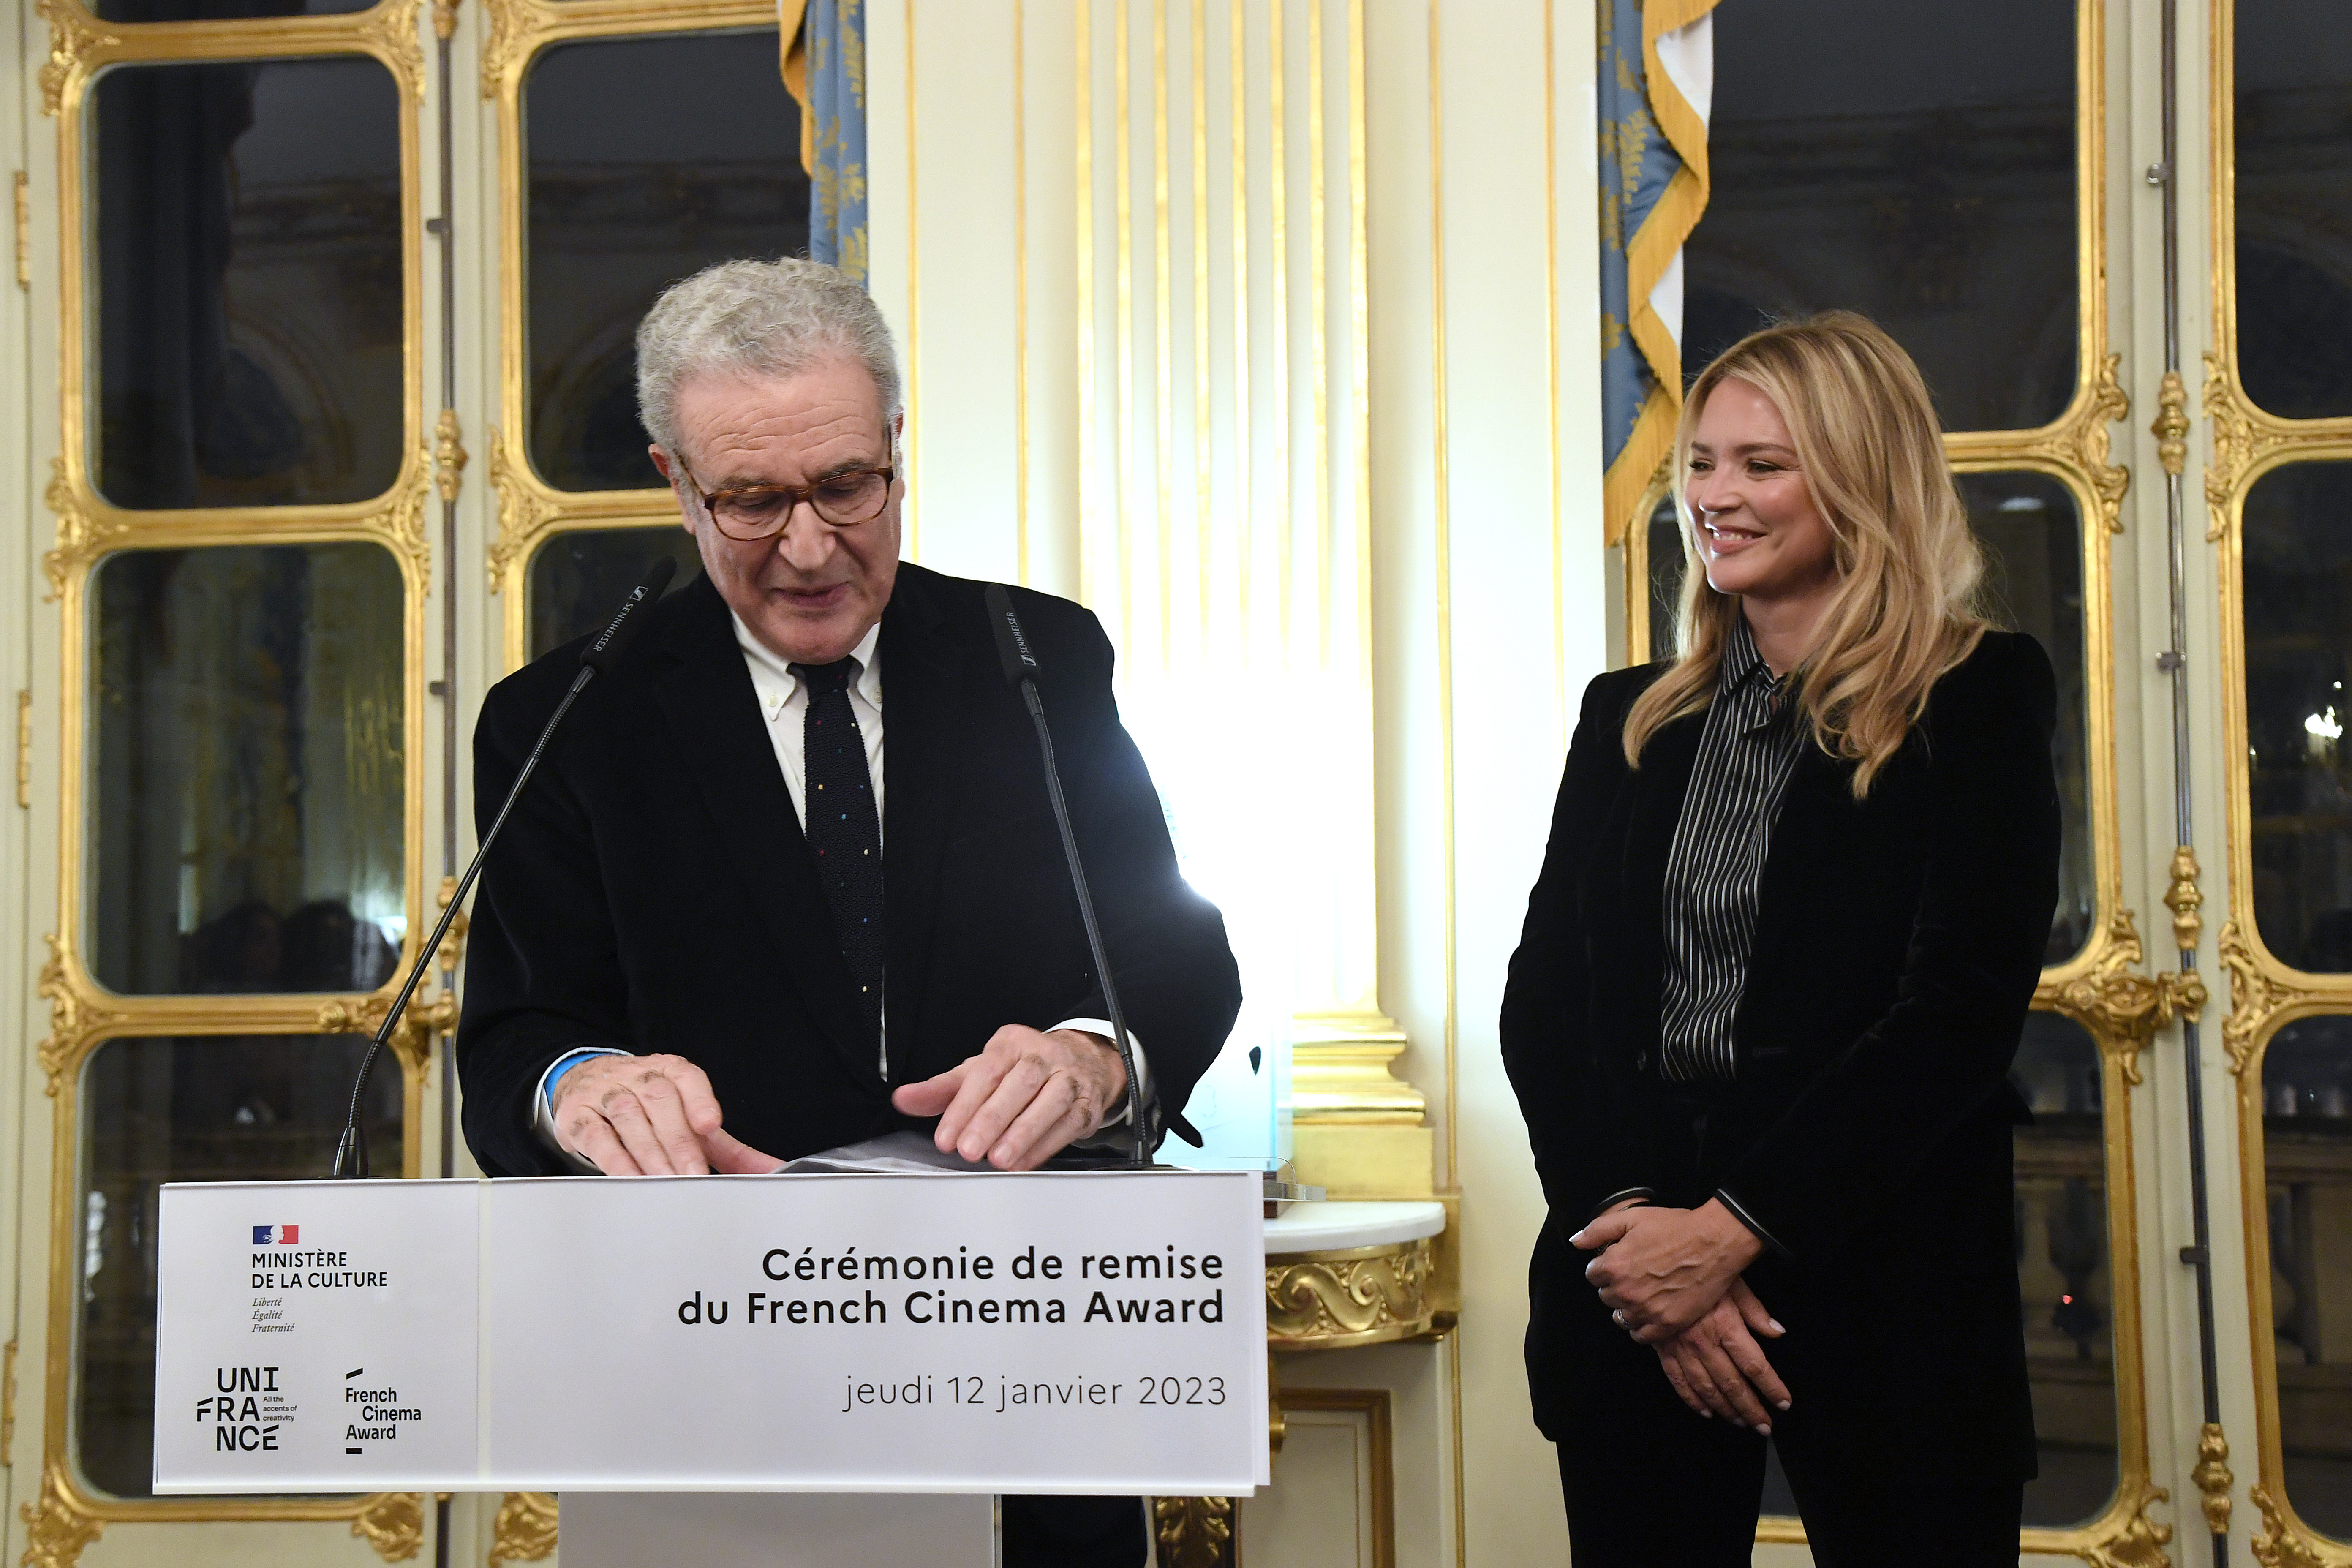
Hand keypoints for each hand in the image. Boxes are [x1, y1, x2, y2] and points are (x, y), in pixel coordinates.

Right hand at [550, 1053, 739, 1175]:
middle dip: (679, 1141)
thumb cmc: (648, 1110)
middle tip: (693, 1176)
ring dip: (649, 1154)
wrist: (584, 1085)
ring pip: (628, 1116)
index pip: (686, 1076)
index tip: (711, 1125)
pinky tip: (630, 1178)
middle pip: (660, 1100)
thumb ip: (729, 1149)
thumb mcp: (689, 1122)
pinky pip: (596, 1135)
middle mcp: (637, 1075)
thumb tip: (771, 1170)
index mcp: (669, 1070)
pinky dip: (614, 1159)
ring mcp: (604, 1092)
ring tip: (666, 1183)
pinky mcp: (577, 1115)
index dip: (700, 1099)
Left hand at [891, 1026, 1127, 1170]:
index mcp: (1011, 1043)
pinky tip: (1023, 1162)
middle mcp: (1043, 1055)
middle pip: (1020, 1084)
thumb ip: (942, 1089)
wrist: (1083, 1064)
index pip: (985, 1072)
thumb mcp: (979, 1073)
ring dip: (1023, 1133)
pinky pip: (1068, 1124)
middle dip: (992, 1119)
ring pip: (1049, 1102)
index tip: (945, 1138)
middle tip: (969, 1150)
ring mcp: (1069, 1078)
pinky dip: (1045, 1146)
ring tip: (998, 1160)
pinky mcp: (1087, 1104)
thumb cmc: (1021, 1071)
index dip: (963, 1106)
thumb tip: (903, 1099)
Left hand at [1570, 1198, 1763, 1342]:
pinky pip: (1641, 1335)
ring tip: (1644, 1293)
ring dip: (1628, 1306)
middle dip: (1616, 1286)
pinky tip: (1650, 1312)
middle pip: (1606, 1297)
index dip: (1605, 1266)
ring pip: (1621, 1317)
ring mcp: (1647, 1311)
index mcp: (1614, 1266)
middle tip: (1636, 1274)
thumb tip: (1575, 1241)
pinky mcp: (1667, 1324)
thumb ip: (1597, 1230)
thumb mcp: (1631, 1218)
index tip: (1621, 1260)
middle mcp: (1626, 1292)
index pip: (1593, 1275)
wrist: (1715, 1243)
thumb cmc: (1674, 1227)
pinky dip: (1641, 1326)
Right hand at [1652, 1279, 1789, 1434]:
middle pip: (1732, 1384)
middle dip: (1751, 1408)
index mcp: (1725, 1325)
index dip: (1772, 1387)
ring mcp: (1681, 1348)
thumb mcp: (1733, 1282)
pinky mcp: (1663, 1349)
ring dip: (1726, 1409)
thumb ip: (1755, 1311)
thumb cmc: (1700, 1270)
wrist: (1654, 1264)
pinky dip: (1692, 1400)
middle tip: (1765, 1426)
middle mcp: (1703, 1342)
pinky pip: (1678, 1381)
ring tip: (1742, 1423)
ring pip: (1707, 1388)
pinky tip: (1706, 1412)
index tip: (1784, 1403)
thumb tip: (1778, 1333)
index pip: (1754, 1365)